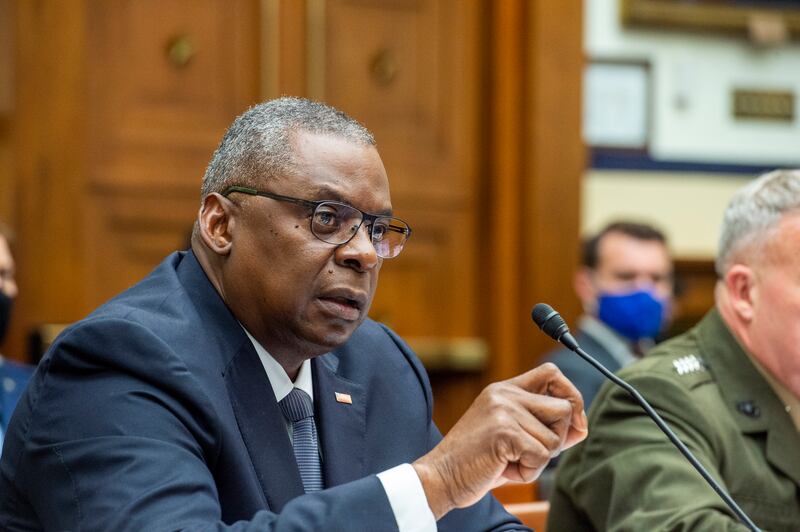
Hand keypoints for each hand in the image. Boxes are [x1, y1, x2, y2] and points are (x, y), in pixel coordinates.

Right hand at [412, 363, 586, 518]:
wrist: (441, 476)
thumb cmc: (477, 461)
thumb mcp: (512, 436)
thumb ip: (543, 426)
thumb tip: (582, 426)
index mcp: (504, 389)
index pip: (552, 374)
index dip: (570, 395)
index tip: (572, 422)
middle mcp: (504, 394)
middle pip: (564, 408)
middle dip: (556, 439)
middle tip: (525, 452)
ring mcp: (504, 410)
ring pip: (555, 438)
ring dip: (539, 461)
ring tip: (509, 461)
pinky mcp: (504, 431)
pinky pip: (542, 456)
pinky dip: (529, 472)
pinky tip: (504, 469)